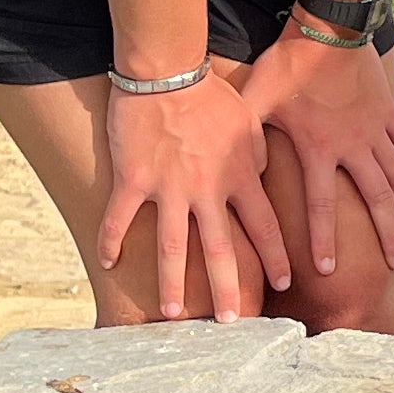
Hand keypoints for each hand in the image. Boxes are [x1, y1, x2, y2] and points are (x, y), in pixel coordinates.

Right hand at [97, 74, 290, 321]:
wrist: (168, 71)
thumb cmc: (211, 94)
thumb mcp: (250, 123)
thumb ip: (258, 157)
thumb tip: (260, 180)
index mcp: (239, 177)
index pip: (265, 226)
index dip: (277, 257)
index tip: (286, 283)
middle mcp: (206, 190)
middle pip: (220, 250)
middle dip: (228, 289)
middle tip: (233, 322)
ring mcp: (168, 188)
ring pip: (171, 248)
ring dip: (173, 284)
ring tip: (174, 313)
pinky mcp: (133, 180)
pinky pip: (118, 219)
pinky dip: (110, 242)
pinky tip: (107, 265)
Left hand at [240, 31, 393, 280]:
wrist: (330, 27)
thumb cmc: (288, 63)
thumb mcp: (257, 97)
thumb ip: (242, 131)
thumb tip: (215, 159)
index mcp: (320, 147)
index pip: (324, 204)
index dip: (324, 239)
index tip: (327, 270)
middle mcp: (353, 145)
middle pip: (377, 200)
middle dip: (386, 236)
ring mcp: (375, 130)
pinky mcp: (388, 114)